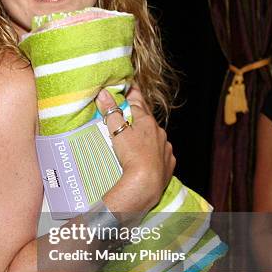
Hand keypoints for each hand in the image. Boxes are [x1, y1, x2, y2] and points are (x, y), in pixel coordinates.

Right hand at [95, 85, 175, 213]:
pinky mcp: (168, 163)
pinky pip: (162, 154)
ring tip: (139, 138)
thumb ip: (110, 112)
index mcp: (147, 122)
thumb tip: (103, 94)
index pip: (138, 104)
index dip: (133, 95)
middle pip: (148, 119)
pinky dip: (156, 152)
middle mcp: (159, 133)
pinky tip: (150, 156)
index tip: (131, 88)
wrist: (146, 183)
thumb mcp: (117, 131)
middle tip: (133, 110)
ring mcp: (166, 148)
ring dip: (149, 135)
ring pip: (156, 137)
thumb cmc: (132, 155)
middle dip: (140, 115)